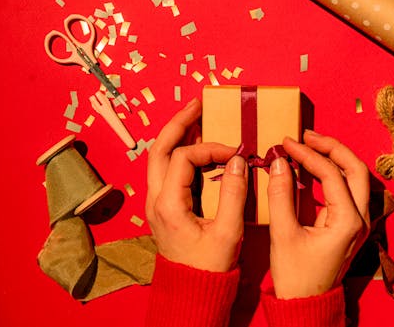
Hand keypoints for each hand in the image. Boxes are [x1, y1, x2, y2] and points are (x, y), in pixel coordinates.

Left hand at [145, 98, 248, 271]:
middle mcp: (155, 199)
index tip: (236, 153)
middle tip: (197, 105)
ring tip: (193, 117)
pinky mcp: (162, 206)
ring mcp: (155, 202)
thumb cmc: (209, 265)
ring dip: (174, 135)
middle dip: (178, 124)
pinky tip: (192, 146)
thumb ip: (234, 194)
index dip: (211, 149)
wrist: (193, 288)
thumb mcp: (227, 232)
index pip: (185, 158)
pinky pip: (164, 170)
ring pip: (157, 157)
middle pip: (158, 149)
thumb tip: (238, 160)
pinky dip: (177, 152)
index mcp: (168, 204)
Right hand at [267, 130, 369, 298]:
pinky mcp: (350, 225)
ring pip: (356, 177)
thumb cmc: (296, 276)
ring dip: (335, 157)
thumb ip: (280, 195)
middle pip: (356, 169)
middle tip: (306, 136)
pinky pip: (348, 189)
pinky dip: (332, 173)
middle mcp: (360, 219)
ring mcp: (358, 222)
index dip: (307, 154)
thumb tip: (279, 162)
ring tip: (310, 144)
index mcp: (348, 221)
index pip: (331, 174)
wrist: (307, 304)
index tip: (286, 143)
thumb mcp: (283, 234)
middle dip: (332, 147)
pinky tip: (313, 167)